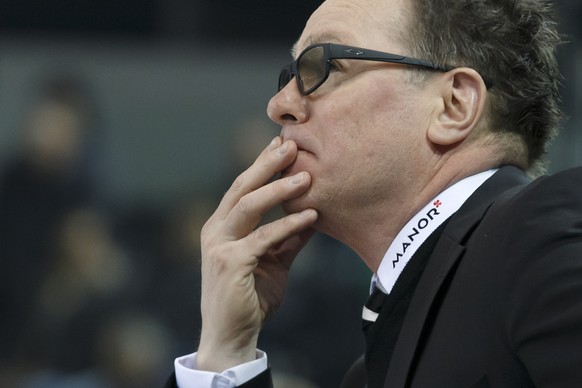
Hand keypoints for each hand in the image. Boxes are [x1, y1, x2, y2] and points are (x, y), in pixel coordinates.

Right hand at [196, 136, 317, 371]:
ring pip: (249, 206)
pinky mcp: (230, 263)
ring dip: (278, 189)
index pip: (242, 188)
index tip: (281, 144)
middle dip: (266, 164)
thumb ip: (288, 238)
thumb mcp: (274, 262)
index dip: (261, 165)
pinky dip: (288, 225)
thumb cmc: (250, 298)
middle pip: (241, 188)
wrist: (232, 337)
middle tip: (290, 145)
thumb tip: (312, 215)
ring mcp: (219, 246)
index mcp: (221, 227)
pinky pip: (263, 237)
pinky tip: (310, 216)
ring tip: (306, 177)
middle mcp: (215, 231)